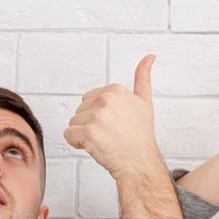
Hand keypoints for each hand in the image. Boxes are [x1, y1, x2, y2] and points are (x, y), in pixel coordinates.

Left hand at [66, 57, 167, 179]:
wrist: (140, 161)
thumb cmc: (140, 135)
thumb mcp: (144, 101)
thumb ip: (143, 77)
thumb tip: (149, 57)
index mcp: (116, 90)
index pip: (90, 100)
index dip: (100, 114)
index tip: (116, 122)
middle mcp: (106, 100)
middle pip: (80, 111)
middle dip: (91, 123)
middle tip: (111, 133)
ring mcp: (97, 116)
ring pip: (74, 123)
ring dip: (85, 134)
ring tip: (105, 140)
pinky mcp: (88, 133)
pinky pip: (69, 135)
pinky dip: (78, 144)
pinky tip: (95, 146)